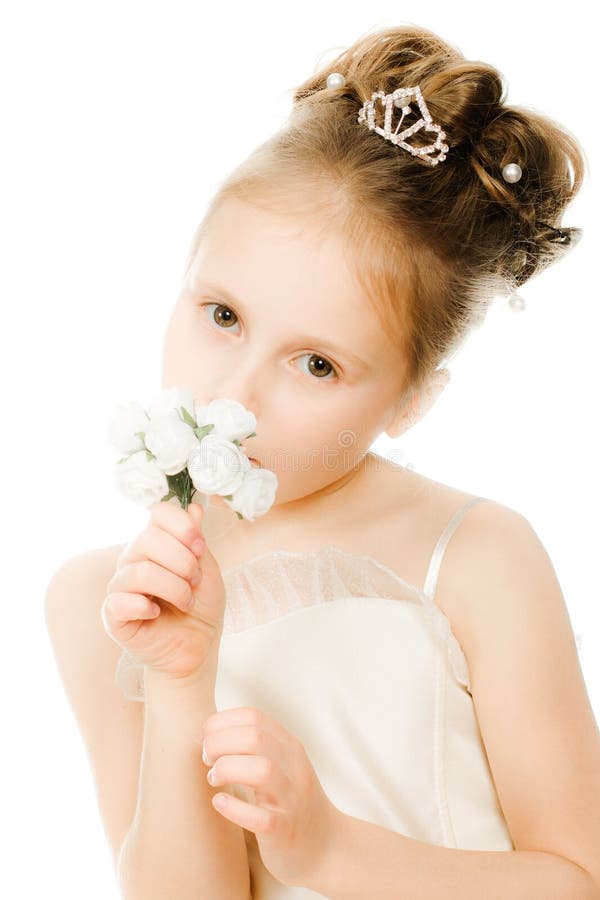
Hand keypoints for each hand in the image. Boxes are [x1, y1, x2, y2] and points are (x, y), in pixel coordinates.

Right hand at [101, 500, 225, 682]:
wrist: (198, 647)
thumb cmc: (201, 606)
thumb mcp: (207, 569)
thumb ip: (197, 540)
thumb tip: (194, 508)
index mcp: (156, 543)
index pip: (159, 512)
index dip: (182, 527)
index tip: (200, 548)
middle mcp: (133, 559)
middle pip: (148, 538)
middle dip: (182, 561)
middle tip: (195, 581)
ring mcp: (120, 586)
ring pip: (140, 571)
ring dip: (173, 587)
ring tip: (185, 601)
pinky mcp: (113, 615)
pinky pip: (120, 601)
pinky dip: (146, 607)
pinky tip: (158, 614)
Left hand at [196, 706, 340, 887]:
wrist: (325, 847)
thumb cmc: (289, 801)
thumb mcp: (279, 764)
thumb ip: (253, 746)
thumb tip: (207, 733)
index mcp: (289, 746)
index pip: (253, 717)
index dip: (220, 722)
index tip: (201, 737)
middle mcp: (294, 767)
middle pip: (254, 737)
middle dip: (219, 743)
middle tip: (207, 759)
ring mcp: (292, 799)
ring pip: (262, 771)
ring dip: (227, 770)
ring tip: (213, 779)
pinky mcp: (285, 831)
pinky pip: (260, 818)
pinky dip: (234, 808)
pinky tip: (220, 803)